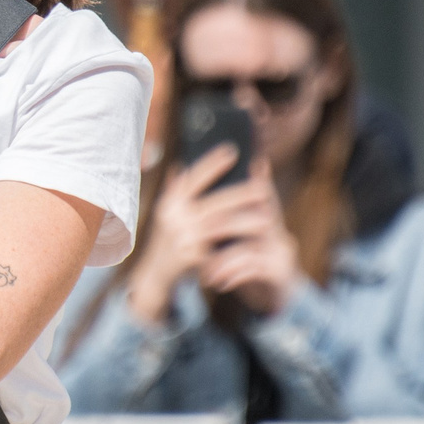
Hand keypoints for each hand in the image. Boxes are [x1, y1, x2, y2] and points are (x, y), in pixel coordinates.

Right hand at [124, 147, 299, 323]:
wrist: (154, 273)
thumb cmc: (166, 239)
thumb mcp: (166, 213)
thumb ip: (173, 190)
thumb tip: (181, 164)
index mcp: (170, 202)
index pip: (193, 178)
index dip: (211, 163)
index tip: (233, 150)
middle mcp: (175, 217)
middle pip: (213, 202)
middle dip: (241, 194)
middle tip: (265, 187)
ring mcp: (183, 238)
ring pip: (221, 226)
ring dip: (246, 221)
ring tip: (269, 219)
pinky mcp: (192, 257)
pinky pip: (220, 249)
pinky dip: (238, 245)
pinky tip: (256, 243)